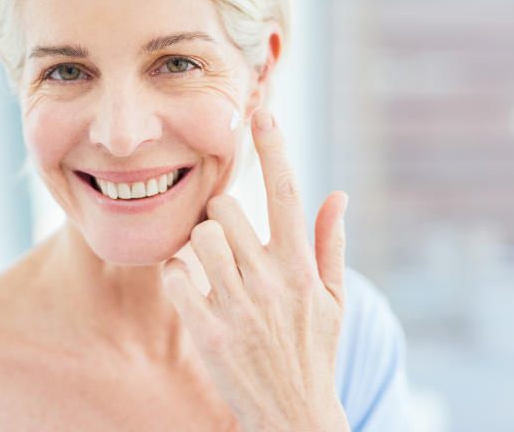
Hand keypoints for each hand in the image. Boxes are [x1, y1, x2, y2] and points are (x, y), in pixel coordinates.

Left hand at [161, 109, 349, 431]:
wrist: (293, 417)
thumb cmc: (312, 351)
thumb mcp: (332, 300)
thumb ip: (330, 244)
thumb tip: (336, 193)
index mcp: (302, 268)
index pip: (287, 193)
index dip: (274, 149)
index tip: (262, 112)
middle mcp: (271, 281)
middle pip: (225, 209)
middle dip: (218, 215)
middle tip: (224, 238)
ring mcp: (239, 307)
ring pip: (199, 239)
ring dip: (196, 245)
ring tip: (208, 266)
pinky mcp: (209, 333)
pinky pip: (176, 278)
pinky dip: (176, 276)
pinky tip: (189, 288)